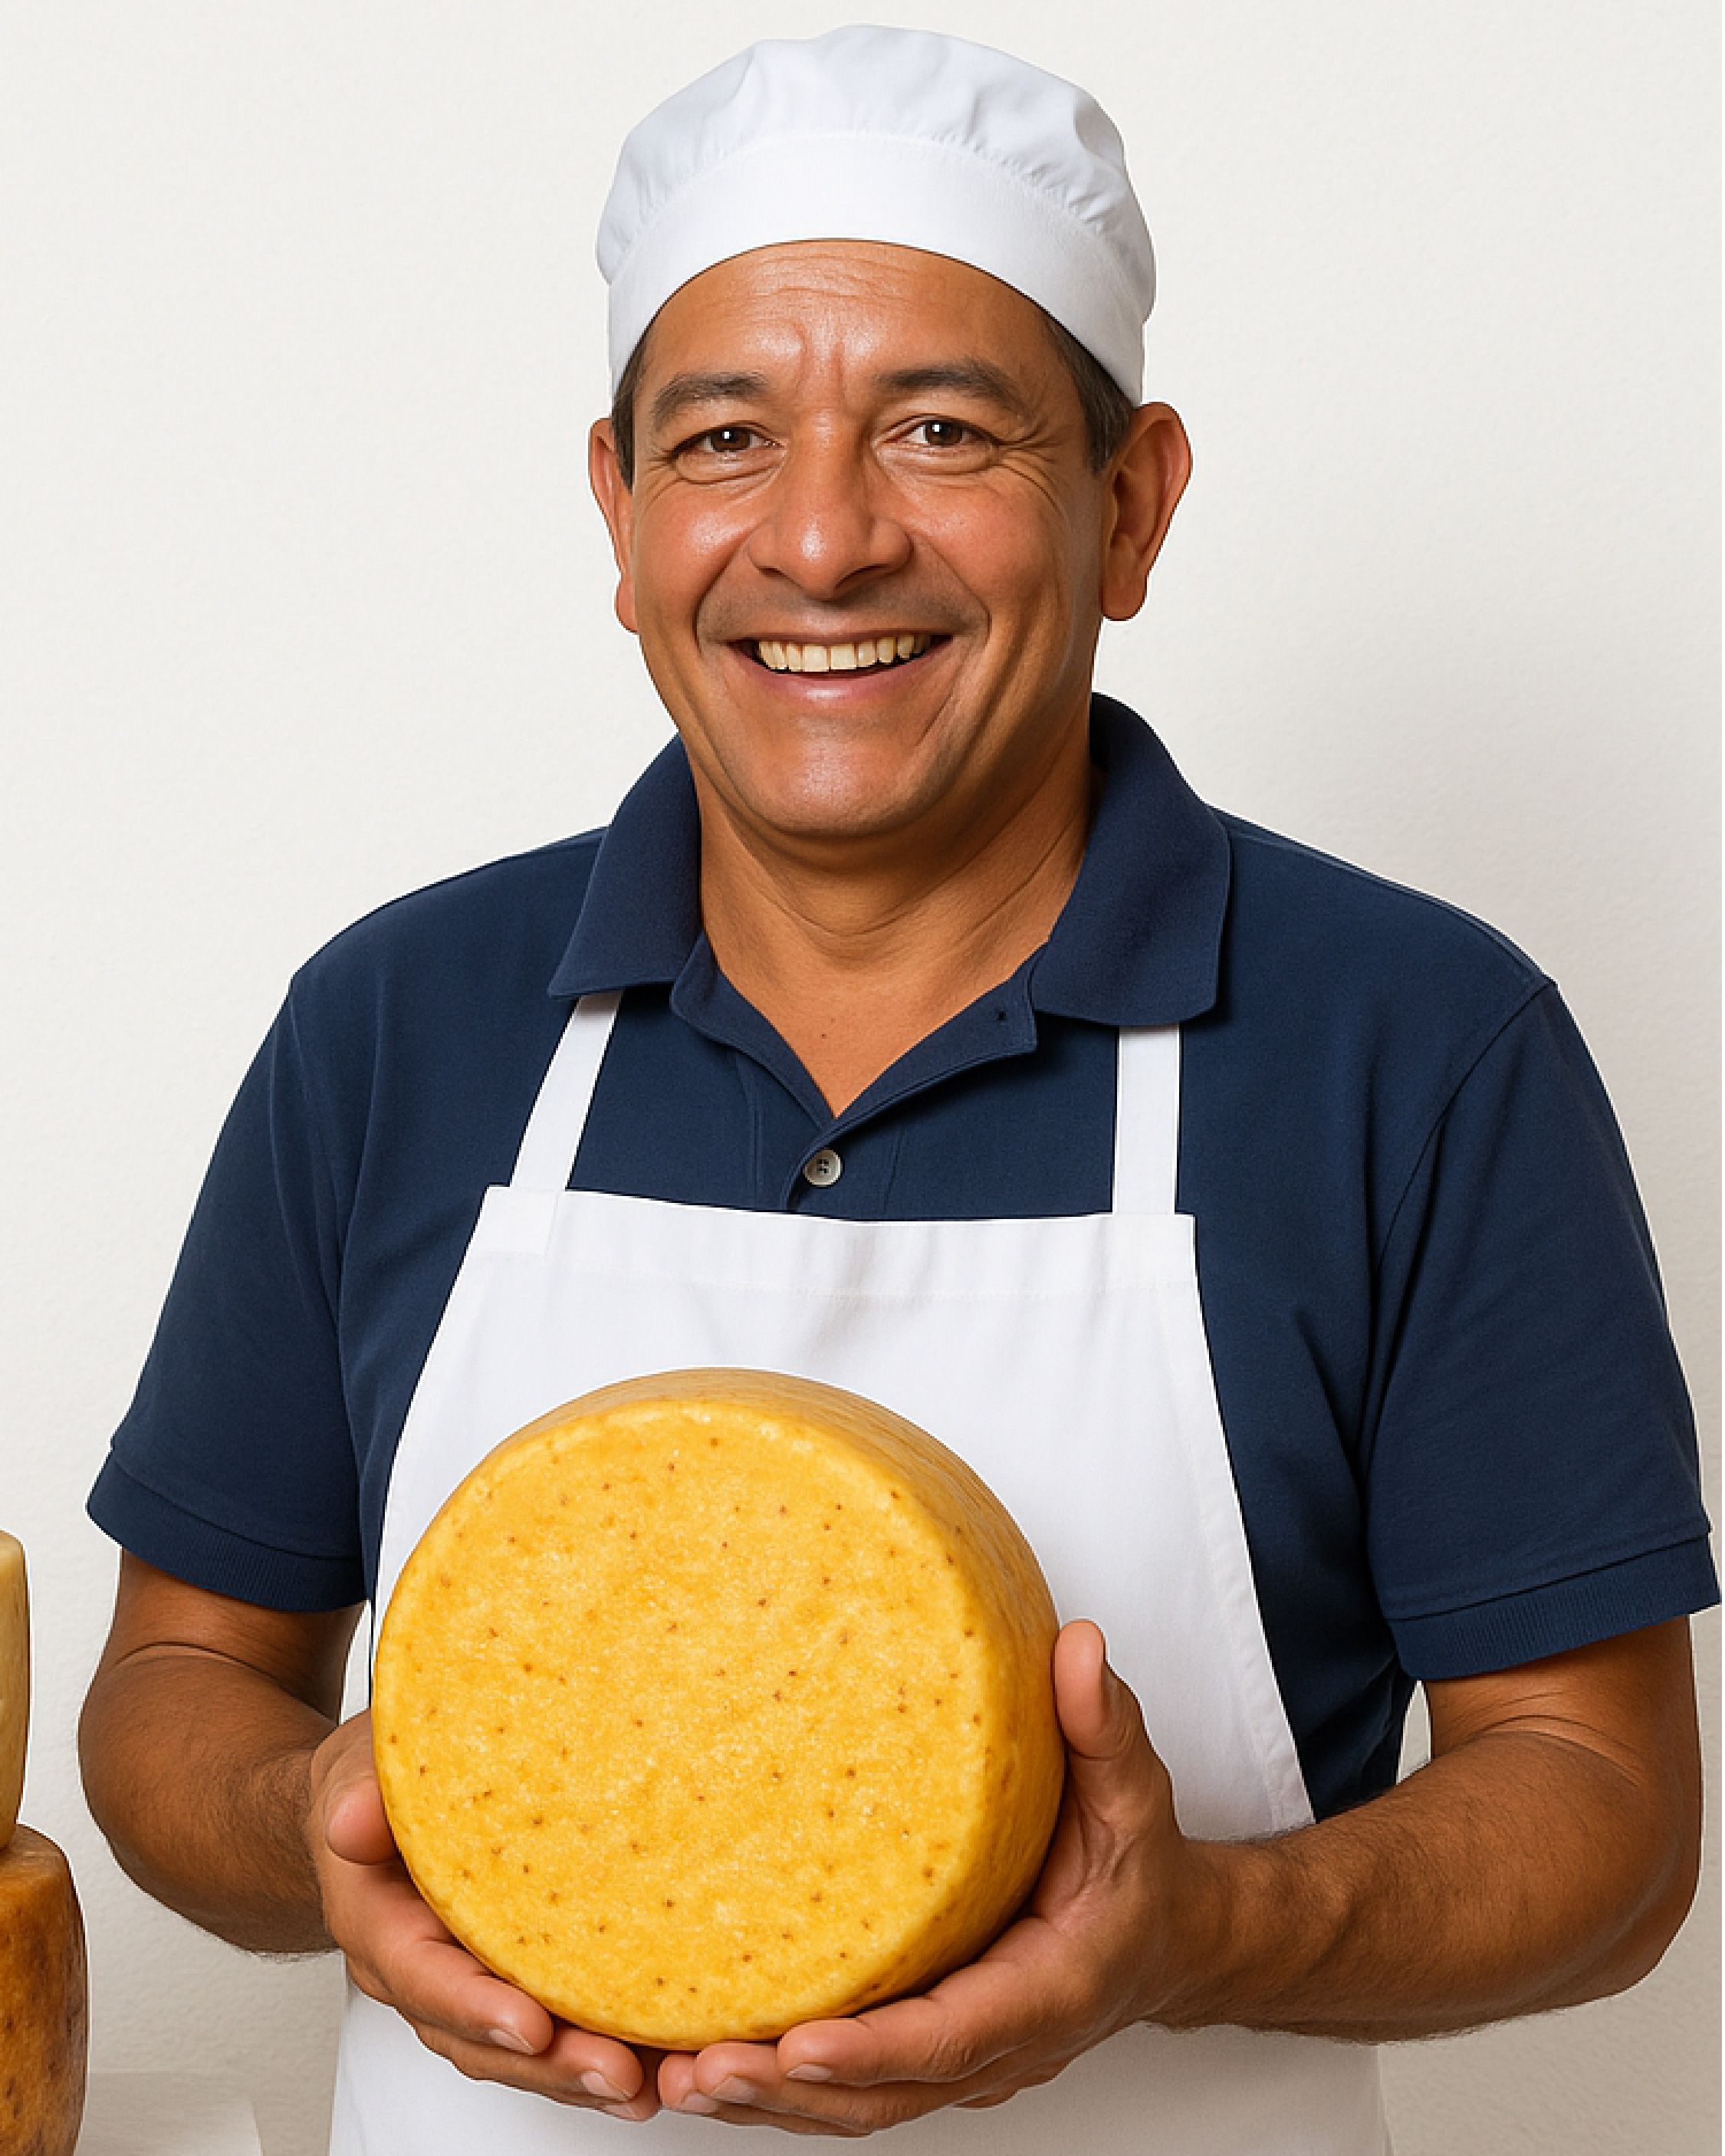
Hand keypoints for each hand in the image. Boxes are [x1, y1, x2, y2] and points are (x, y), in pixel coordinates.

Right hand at [307, 1709, 664, 2120]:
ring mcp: (469, 1983)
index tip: (532, 2027)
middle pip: (481, 2038)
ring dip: (580, 2071)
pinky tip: (656, 2061)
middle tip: (616, 2073)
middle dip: (549, 2064)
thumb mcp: (359, 1773)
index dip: (478, 2009)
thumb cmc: (377, 1787)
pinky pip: (551, 2026)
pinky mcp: (512, 1975)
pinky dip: (598, 2048)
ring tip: (645, 2081)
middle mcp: (426, 1973)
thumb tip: (351, 1821)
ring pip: (520, 2048)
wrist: (377, 1800)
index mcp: (383, 1928)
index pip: (426, 1979)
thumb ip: (357, 1797)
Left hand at [656, 1620, 1198, 2132]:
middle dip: (787, 2093)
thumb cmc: (1139, 1868)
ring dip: (767, 2104)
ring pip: (857, 2106)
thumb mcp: (1134, 1791)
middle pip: (884, 2095)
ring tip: (676, 2078)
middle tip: (699, 2069)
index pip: (951, 2036)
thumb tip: (1078, 1644)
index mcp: (1046, 1991)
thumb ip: (1104, 1724)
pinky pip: (852, 2088)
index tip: (797, 2046)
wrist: (1163, 1939)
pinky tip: (703, 2067)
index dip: (874, 2049)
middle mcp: (998, 2046)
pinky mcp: (928, 2054)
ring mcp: (960, 2062)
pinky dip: (779, 2091)